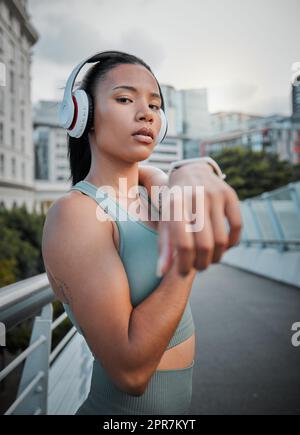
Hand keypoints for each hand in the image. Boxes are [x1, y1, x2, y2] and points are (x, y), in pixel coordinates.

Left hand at [156, 162, 242, 276]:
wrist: (190, 172)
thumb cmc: (174, 203)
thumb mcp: (165, 220)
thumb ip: (163, 246)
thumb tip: (161, 273)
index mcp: (174, 205)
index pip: (183, 244)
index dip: (184, 264)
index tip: (183, 273)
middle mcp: (195, 197)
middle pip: (204, 245)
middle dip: (201, 263)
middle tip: (198, 267)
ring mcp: (214, 194)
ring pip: (222, 239)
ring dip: (216, 256)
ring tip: (209, 259)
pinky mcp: (230, 194)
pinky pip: (237, 226)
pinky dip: (232, 242)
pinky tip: (224, 246)